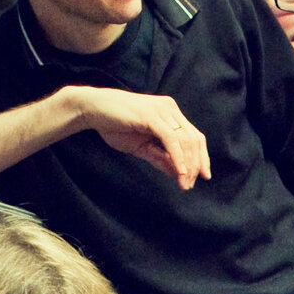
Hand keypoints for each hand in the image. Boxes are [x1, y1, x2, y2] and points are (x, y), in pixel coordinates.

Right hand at [72, 86, 212, 189]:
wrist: (91, 109)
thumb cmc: (114, 126)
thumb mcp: (141, 147)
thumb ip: (160, 158)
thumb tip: (178, 175)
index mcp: (170, 113)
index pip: (194, 136)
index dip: (201, 157)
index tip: (203, 176)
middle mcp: (170, 109)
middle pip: (194, 139)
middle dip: (196, 164)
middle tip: (190, 184)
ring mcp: (162, 111)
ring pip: (185, 140)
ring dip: (187, 165)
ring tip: (184, 183)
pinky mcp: (152, 116)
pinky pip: (171, 139)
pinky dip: (178, 157)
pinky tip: (180, 172)